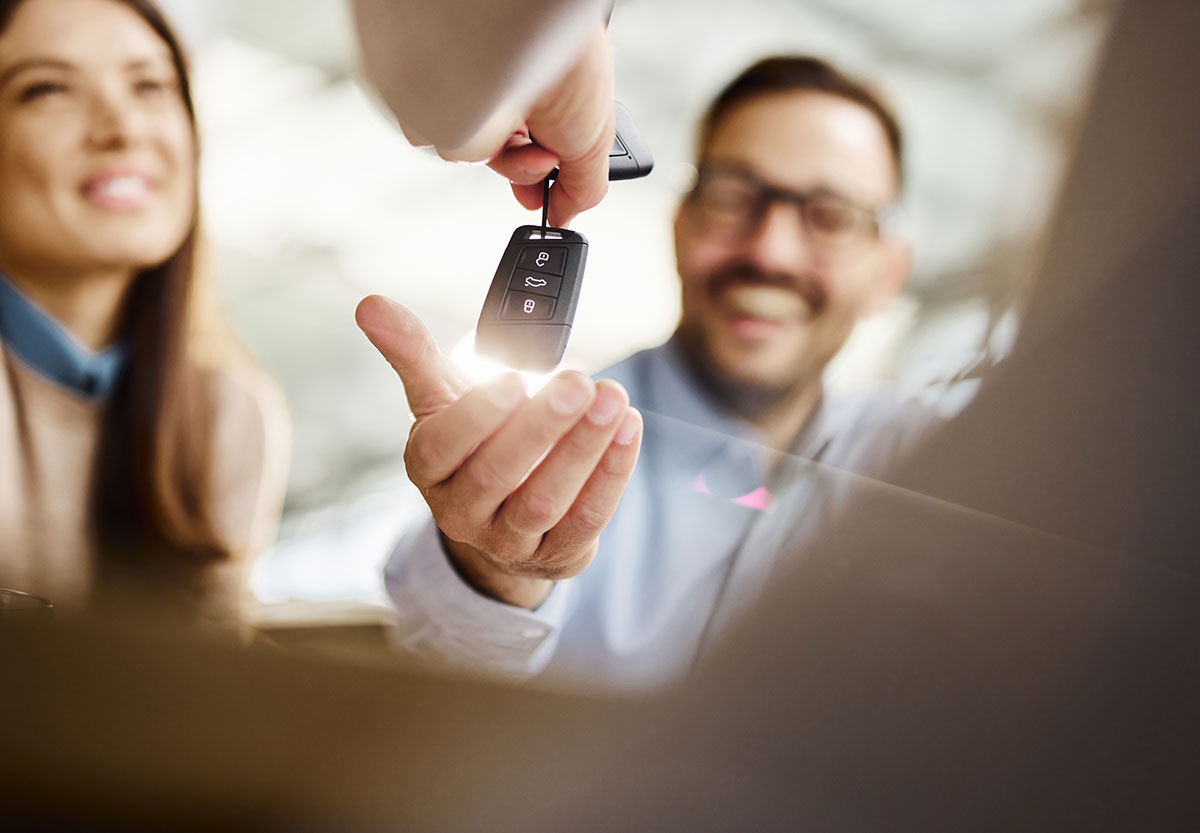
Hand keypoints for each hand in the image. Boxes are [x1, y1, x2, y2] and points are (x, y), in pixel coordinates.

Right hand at [356, 295, 641, 608]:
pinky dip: (611, 473)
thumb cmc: (473, 442)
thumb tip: (370, 304)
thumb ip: (412, 352)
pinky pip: (586, 517)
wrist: (501, 517)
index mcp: (429, 467)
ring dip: (583, 449)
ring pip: (544, 500)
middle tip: (579, 381)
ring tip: (613, 400)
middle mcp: (461, 510)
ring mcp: (508, 539)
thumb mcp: (441, 400)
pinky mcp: (555, 553)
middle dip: (542, 427)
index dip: (478, 416)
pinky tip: (628, 429)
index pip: (443, 446)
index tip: (515, 379)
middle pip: (497, 473)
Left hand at [423, 22, 614, 227]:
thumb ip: (583, 190)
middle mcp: (511, 100)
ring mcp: (479, 100)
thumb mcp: (596, 145)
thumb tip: (565, 218)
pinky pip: (445, 141)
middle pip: (504, 161)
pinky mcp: (447, 102)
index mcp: (547, 107)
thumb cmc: (574, 70)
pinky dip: (471, 145)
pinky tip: (497, 127)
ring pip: (477, 157)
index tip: (541, 201)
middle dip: (524, 171)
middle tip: (540, 163)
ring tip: (528, 142)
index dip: (536, 178)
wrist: (536, 42)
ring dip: (507, 161)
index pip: (531, 154)